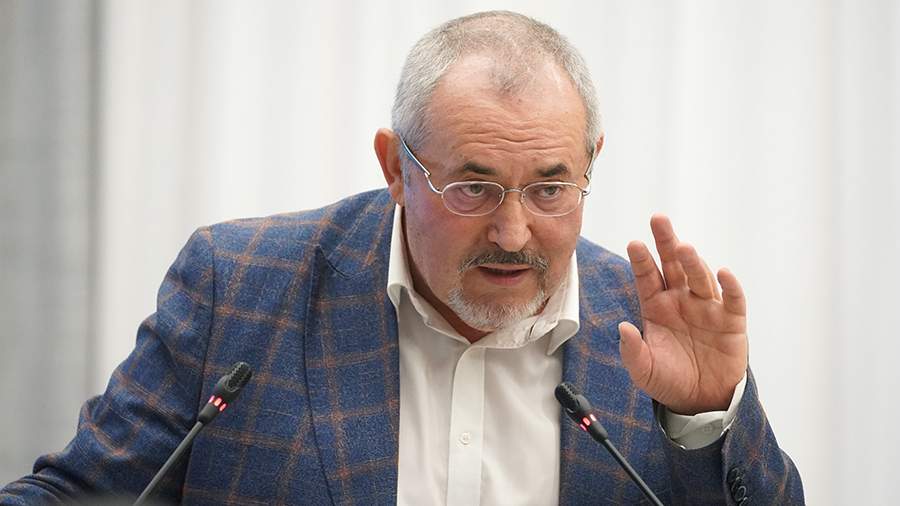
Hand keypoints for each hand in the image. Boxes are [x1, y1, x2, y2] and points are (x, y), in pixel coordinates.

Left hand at [618, 214, 747, 414]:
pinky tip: (723, 273)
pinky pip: (732, 300)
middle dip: (666, 242)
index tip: (634, 243)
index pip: (647, 277)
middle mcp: (680, 300)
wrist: (701, 401)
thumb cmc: (668, 380)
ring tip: (684, 248)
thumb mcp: (643, 370)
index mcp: (656, 307)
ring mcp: (706, 307)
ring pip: (699, 277)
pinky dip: (730, 286)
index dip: (641, 260)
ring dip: (693, 262)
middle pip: (672, 265)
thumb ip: (632, 351)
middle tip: (658, 220)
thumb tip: (623, 328)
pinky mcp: (731, 321)